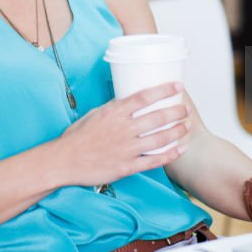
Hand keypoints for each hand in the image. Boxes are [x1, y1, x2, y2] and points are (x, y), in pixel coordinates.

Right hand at [55, 82, 189, 187]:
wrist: (64, 161)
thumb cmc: (77, 137)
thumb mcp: (94, 114)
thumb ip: (114, 108)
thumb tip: (128, 101)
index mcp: (114, 112)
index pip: (144, 97)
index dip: (164, 90)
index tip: (177, 85)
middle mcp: (123, 129)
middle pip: (157, 118)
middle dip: (176, 112)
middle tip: (185, 108)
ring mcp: (126, 148)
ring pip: (159, 139)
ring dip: (177, 132)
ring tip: (187, 126)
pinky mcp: (126, 166)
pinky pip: (153, 161)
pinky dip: (169, 155)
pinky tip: (180, 149)